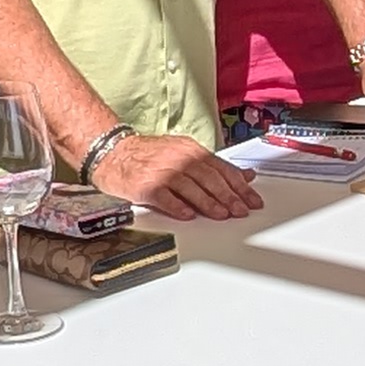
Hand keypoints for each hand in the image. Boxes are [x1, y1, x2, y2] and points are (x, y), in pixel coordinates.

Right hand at [89, 131, 260, 220]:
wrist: (113, 153)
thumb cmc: (148, 156)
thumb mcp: (184, 153)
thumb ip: (213, 166)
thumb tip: (245, 176)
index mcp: (190, 150)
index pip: (221, 168)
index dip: (239, 186)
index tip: (251, 199)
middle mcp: (178, 158)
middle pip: (209, 178)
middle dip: (229, 196)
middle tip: (241, 210)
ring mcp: (162, 171)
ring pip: (191, 188)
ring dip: (209, 203)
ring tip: (222, 215)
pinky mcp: (146, 186)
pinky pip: (165, 198)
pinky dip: (178, 207)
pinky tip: (189, 215)